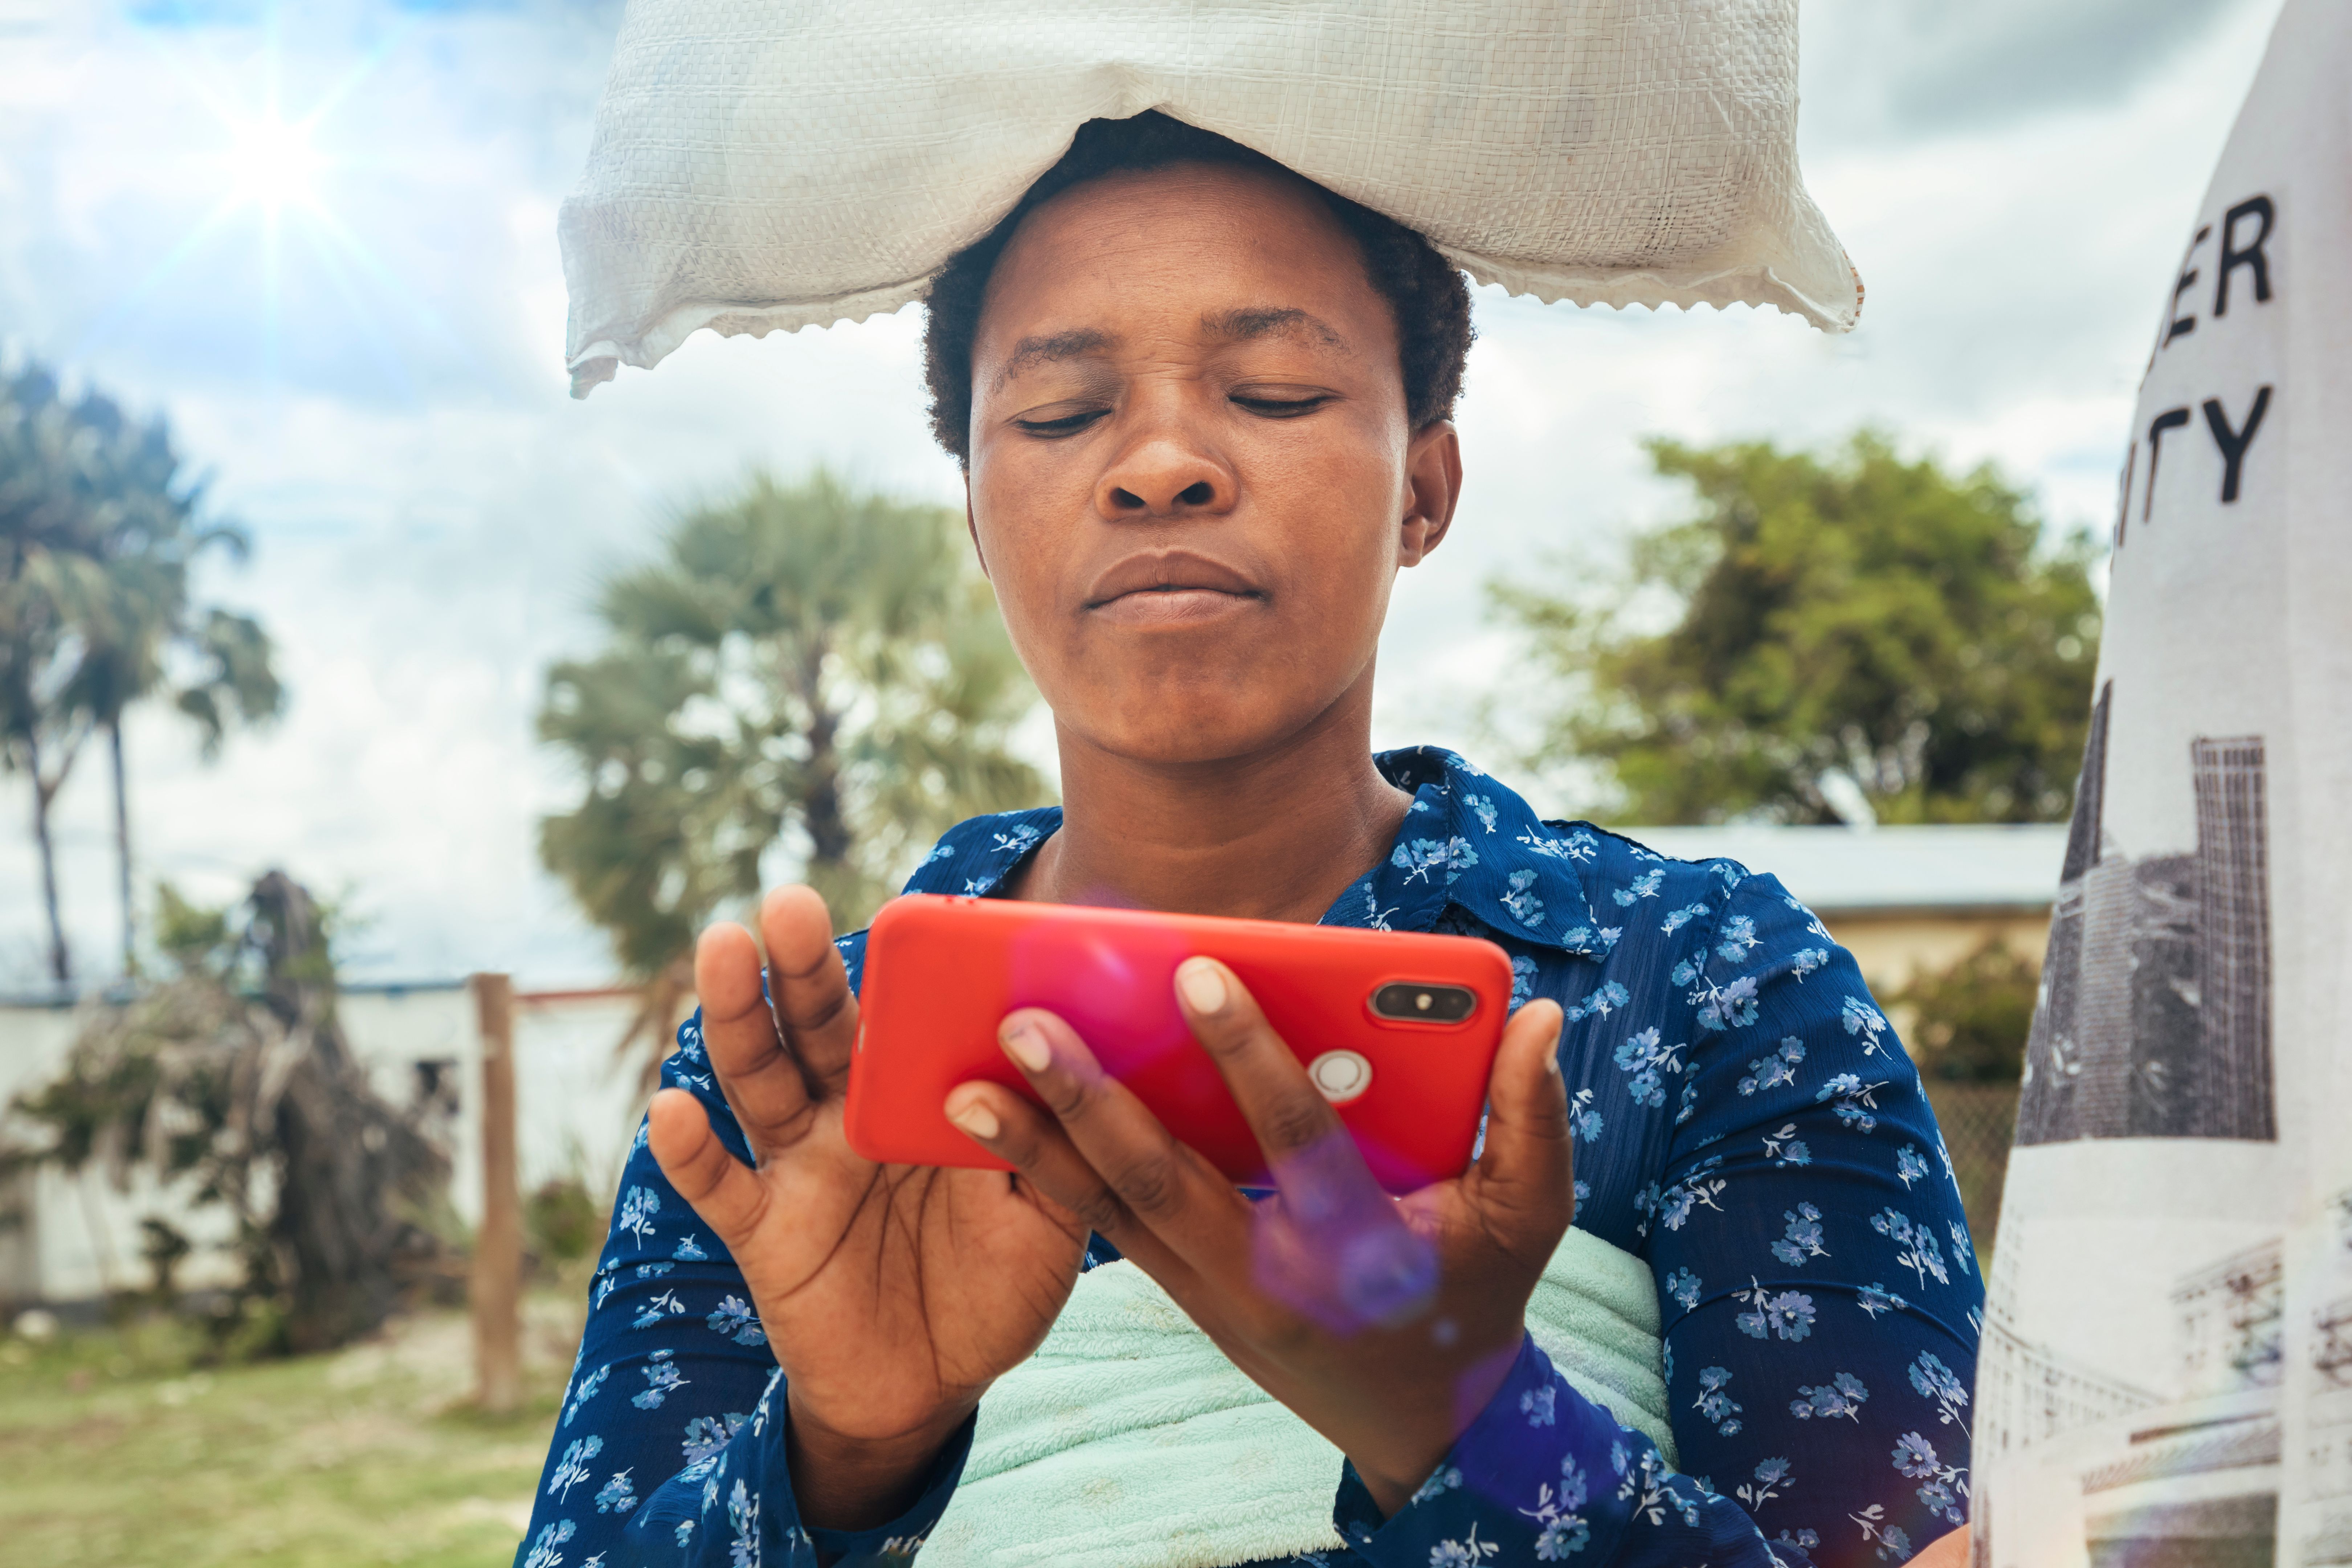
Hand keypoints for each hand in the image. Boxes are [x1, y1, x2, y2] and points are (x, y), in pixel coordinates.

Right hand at [647, 887, 1088, 1529]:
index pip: (899, 1015)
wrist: (941, 1385)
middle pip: (818, 1027)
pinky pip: (721, 1187)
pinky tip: (674, 1108)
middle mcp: (849, 1114)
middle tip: (788, 902)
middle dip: (801, 966)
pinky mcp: (766, 1233)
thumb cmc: (998, 1282)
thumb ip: (1056, 1142)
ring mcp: (802, 1168)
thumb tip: (1058, 1058)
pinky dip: (690, 1152)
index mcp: (917, 1095)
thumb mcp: (1051, 1215)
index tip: (901, 909)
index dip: (897, 967)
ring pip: (760, 1081)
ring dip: (738, 1018)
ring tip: (724, 950)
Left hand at [942, 958, 1571, 1516]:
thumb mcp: (1529, 1216)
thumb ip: (1531, 1117)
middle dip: (1089, 1102)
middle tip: (1023, 1025)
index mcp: (1355, 1244)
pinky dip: (1049, 1178)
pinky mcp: (1184, 1295)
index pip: (1292, 1139)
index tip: (1194, 971)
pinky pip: (1106, 1232)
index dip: (1246, 1054)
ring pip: (1111, 1215)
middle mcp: (1268, 1274)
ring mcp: (1214, 1294)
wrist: (1423, 1419)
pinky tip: (993, 1129)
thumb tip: (1539, 1018)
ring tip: (962, 1087)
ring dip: (1035, 1148)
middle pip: (1163, 1182)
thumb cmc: (1479, 1292)